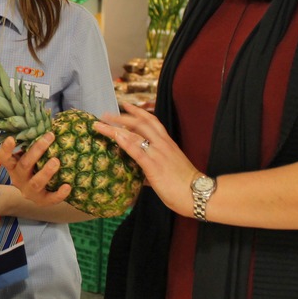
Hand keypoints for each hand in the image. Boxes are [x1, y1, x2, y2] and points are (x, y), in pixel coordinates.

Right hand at [0, 135, 70, 206]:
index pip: (4, 158)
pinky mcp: (41, 201)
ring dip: (46, 171)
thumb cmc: (34, 168)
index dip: (6, 149)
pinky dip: (59, 193)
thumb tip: (49, 121)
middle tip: (50, 137)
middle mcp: (18, 178)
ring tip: (56, 161)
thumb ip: (33, 144)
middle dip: (37, 150)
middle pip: (24, 165)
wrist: (37, 194)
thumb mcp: (29, 157)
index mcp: (13, 166)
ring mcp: (29, 191)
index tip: (11, 138)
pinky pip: (50, 199)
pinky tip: (68, 186)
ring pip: (35, 182)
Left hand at [93, 101, 197, 217]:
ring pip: (134, 134)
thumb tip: (142, 176)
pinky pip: (136, 150)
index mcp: (167, 143)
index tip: (126, 105)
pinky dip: (124, 141)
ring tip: (101, 124)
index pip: (152, 121)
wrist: (196, 193)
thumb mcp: (169, 170)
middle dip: (122, 116)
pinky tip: (115, 136)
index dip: (138, 112)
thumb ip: (154, 168)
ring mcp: (157, 153)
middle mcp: (162, 144)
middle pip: (140, 123)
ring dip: (115, 127)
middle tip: (106, 113)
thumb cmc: (184, 185)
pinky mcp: (153, 165)